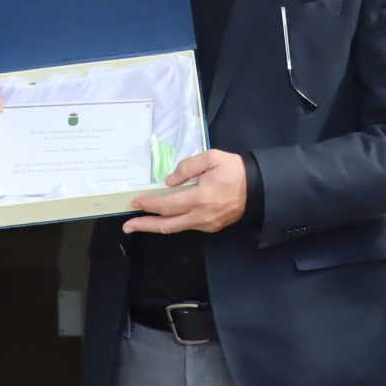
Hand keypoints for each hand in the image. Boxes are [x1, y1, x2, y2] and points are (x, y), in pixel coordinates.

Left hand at [122, 150, 248, 234]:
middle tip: (127, 226)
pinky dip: (172, 222)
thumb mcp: (211, 158)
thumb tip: (169, 181)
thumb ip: (188, 167)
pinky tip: (163, 217)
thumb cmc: (235, 171)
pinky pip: (187, 225)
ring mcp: (206, 223)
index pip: (167, 205)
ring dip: (156, 225)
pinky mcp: (211, 226)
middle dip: (144, 225)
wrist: (259, 188)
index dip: (149, 204)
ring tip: (140, 222)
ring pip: (176, 227)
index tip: (135, 201)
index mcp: (200, 198)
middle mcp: (201, 215)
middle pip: (167, 225)